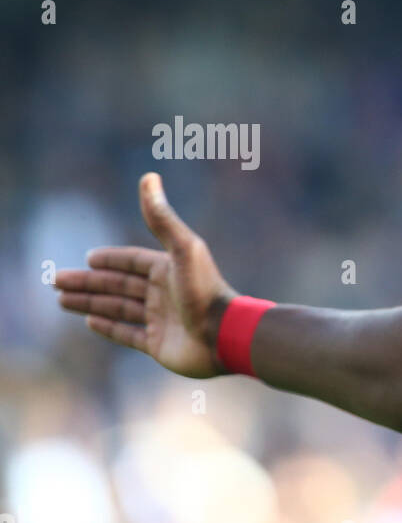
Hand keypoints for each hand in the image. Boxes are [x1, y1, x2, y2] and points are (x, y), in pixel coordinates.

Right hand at [53, 172, 237, 377]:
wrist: (224, 336)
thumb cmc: (204, 291)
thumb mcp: (183, 249)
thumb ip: (162, 218)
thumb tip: (148, 177)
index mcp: (168, 270)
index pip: (132, 261)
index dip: (110, 259)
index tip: (87, 258)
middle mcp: (164, 294)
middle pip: (118, 285)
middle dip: (88, 282)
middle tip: (56, 281)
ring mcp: (161, 320)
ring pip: (118, 308)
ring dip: (91, 303)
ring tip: (62, 300)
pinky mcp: (159, 345)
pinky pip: (128, 334)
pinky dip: (109, 328)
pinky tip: (90, 321)